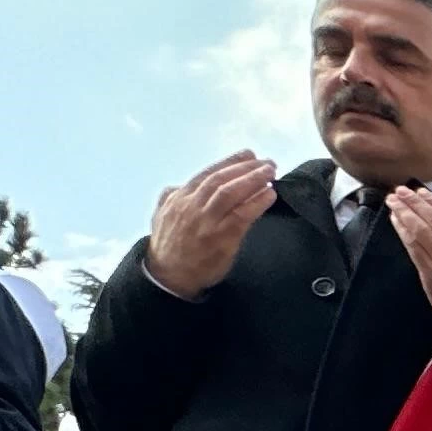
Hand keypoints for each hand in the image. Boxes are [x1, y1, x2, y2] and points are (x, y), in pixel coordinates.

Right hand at [145, 152, 275, 297]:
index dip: (230, 162)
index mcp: (180, 198)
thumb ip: (170, 198)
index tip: (248, 154)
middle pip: (222, 180)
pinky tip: (269, 195)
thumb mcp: (161, 216)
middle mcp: (193, 206)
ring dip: (254, 180)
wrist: (169, 276)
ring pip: (231, 193)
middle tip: (266, 162)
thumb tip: (178, 186)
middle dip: (246, 168)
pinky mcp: (222, 238)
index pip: (208, 174)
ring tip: (270, 173)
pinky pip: (242, 215)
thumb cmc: (169, 247)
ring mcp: (208, 221)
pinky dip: (257, 203)